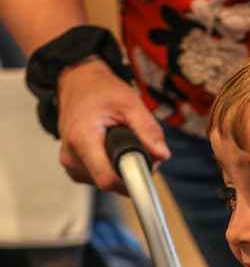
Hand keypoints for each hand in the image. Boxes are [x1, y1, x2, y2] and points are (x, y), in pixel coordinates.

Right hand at [57, 57, 170, 193]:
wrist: (77, 83)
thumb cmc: (101, 91)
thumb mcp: (130, 103)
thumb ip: (148, 130)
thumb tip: (162, 155)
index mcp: (82, 138)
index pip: (108, 179)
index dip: (131, 181)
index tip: (146, 172)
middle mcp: (71, 156)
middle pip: (110, 182)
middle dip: (132, 172)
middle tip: (141, 149)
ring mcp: (70, 164)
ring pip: (106, 182)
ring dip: (122, 170)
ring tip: (124, 145)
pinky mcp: (73, 168)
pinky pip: (99, 178)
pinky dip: (112, 168)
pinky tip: (112, 150)